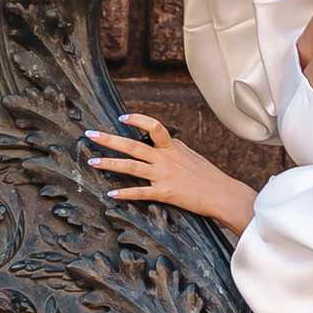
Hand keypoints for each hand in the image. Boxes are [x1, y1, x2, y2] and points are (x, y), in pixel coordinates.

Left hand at [83, 111, 253, 231]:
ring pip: (131, 167)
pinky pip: (140, 192)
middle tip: (90, 134)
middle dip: (109, 139)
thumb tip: (161, 141)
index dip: (137, 120)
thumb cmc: (207, 175)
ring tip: (92, 161)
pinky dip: (124, 192)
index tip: (122, 118)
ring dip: (109, 164)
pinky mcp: (165, 193)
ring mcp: (163, 175)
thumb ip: (172, 149)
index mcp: (172, 147)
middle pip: (133, 146)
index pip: (154, 126)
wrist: (222, 194)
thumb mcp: (189, 155)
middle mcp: (165, 159)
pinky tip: (111, 192)